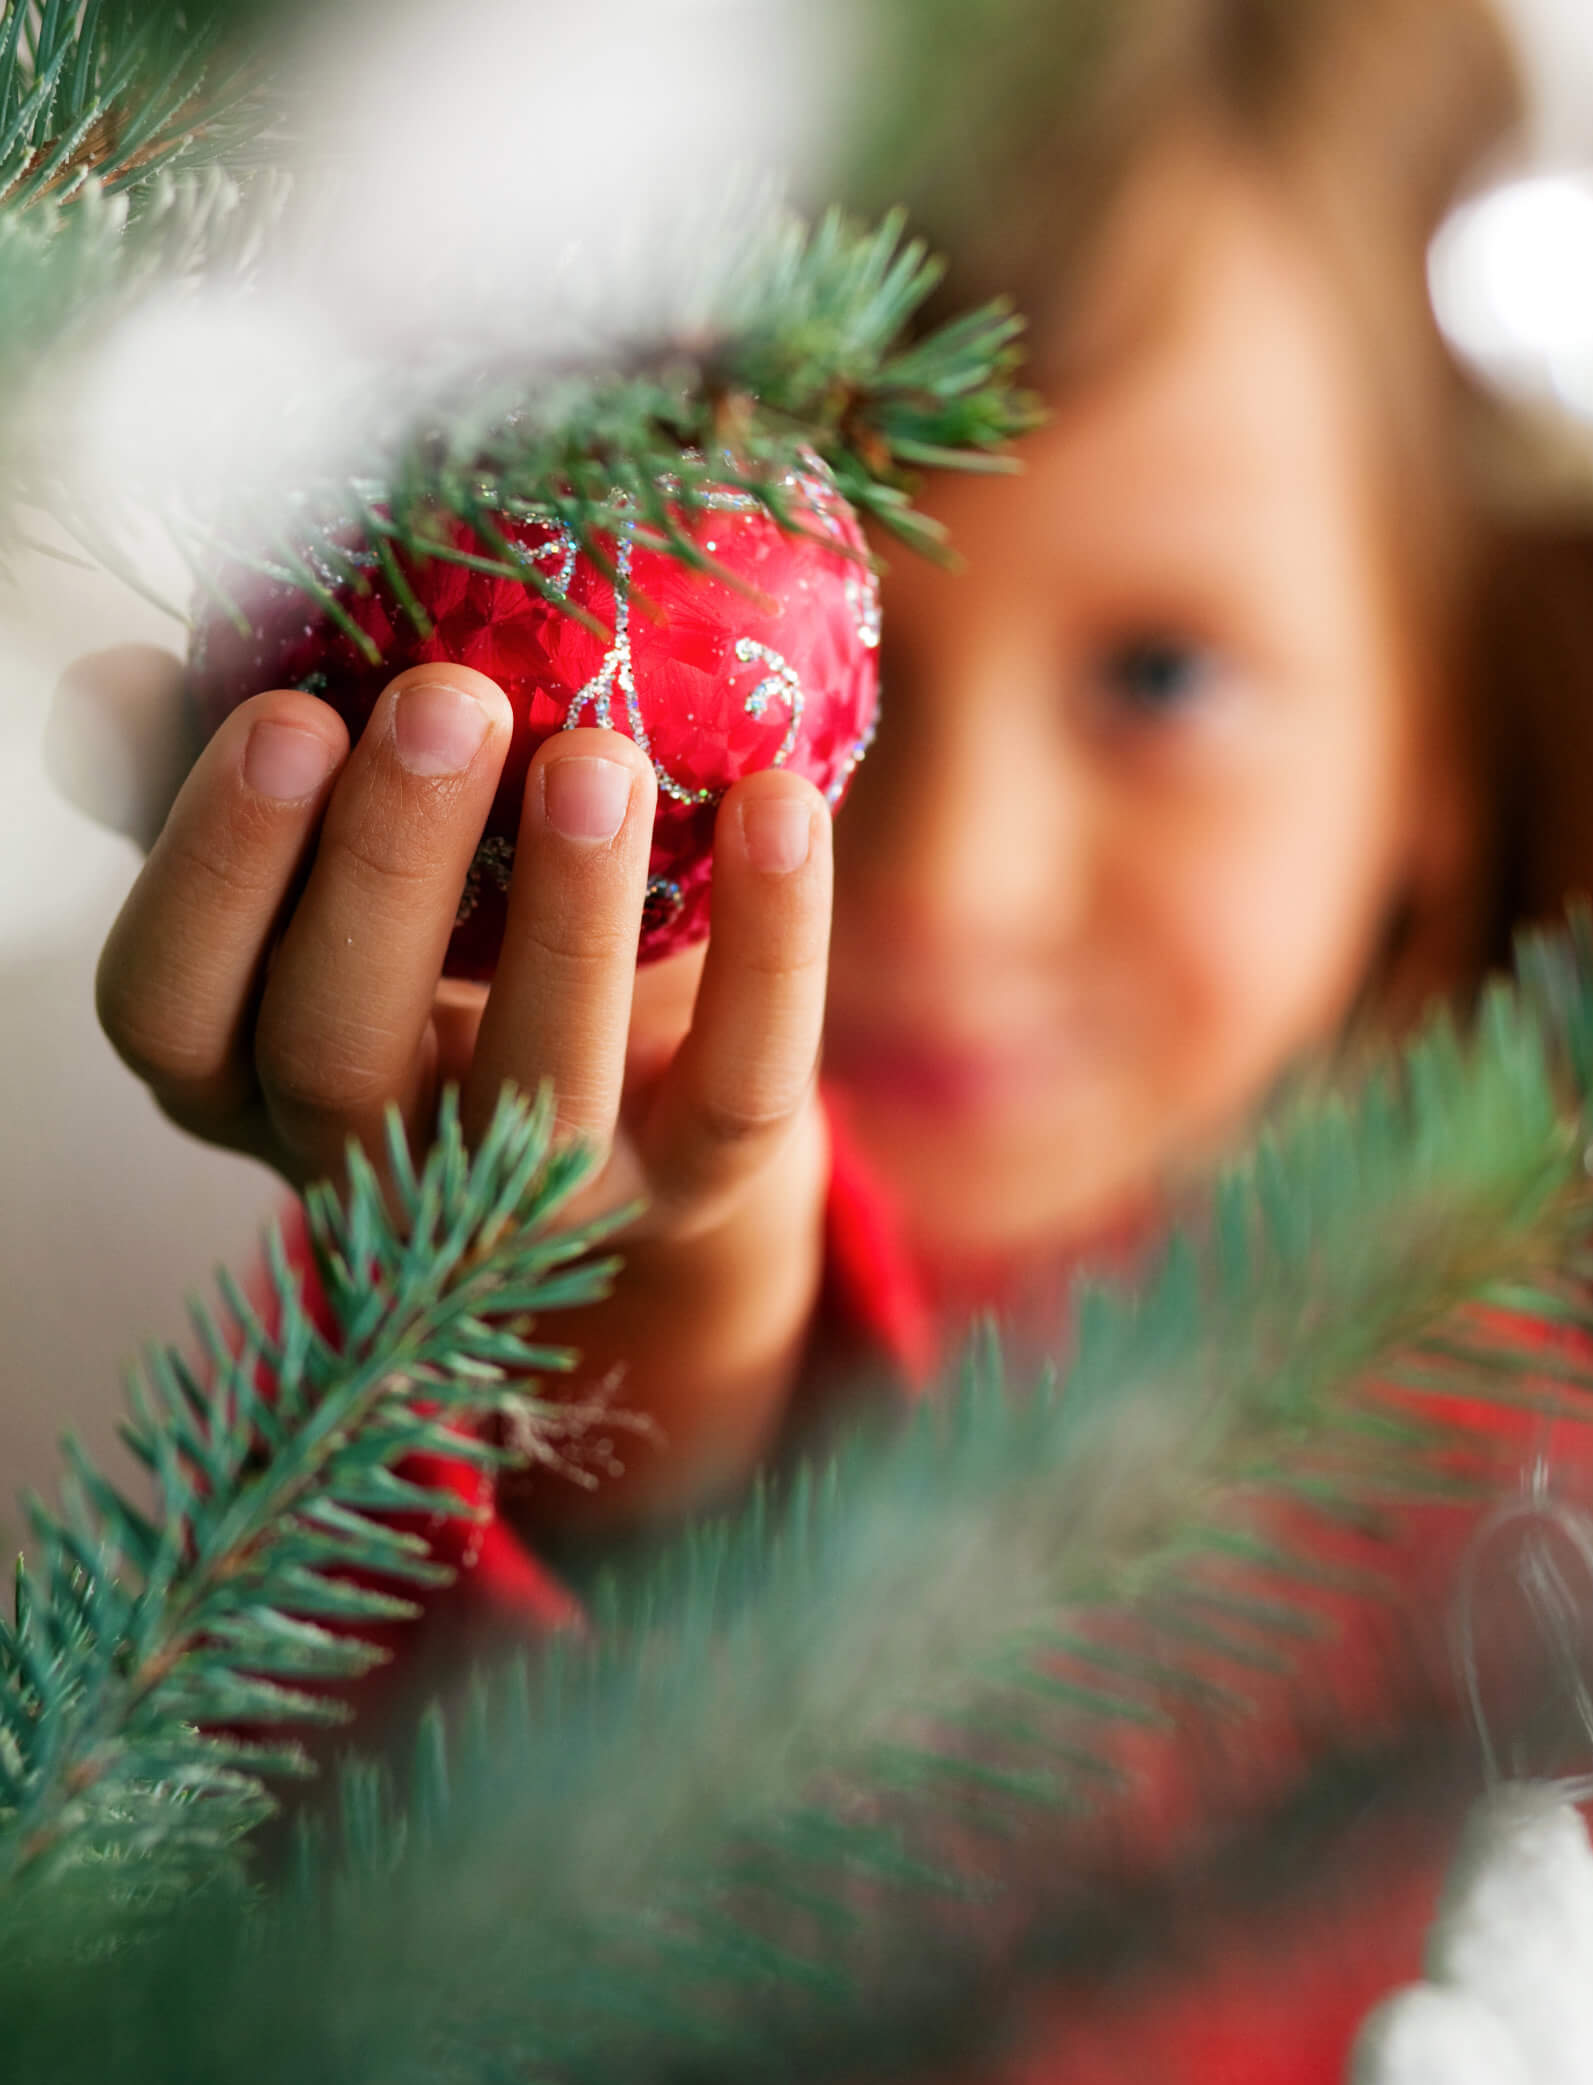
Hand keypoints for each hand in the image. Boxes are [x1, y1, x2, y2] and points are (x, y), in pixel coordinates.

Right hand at [81, 652, 833, 1536]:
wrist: (636, 1077)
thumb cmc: (445, 927)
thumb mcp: (328, 861)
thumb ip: (235, 780)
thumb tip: (118, 679)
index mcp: (244, 1075)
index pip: (169, 1007)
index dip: (212, 871)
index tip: (287, 713)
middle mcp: (373, 1163)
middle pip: (337, 1053)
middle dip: (386, 869)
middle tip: (446, 699)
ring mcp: (538, 1199)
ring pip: (536, 1092)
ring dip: (565, 918)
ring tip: (599, 754)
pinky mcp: (692, 1184)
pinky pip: (736, 1089)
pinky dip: (770, 948)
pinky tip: (776, 800)